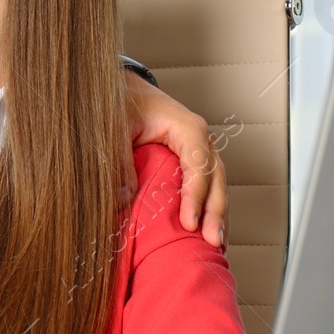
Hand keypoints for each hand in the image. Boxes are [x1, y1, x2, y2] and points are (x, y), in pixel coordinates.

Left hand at [124, 74, 227, 249]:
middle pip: (216, 179)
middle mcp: (200, 139)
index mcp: (187, 127)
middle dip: (216, 212)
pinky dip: (208, 207)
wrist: (123, 87)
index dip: (195, 197)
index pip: (198, 167)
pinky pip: (206, 186)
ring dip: (218, 214)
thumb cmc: (120, 102)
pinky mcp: (192, 160)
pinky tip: (207, 230)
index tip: (189, 224)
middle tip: (212, 242)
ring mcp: (200, 150)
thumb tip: (121, 201)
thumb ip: (119, 162)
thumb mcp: (115, 128)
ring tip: (216, 245)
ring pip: (217, 185)